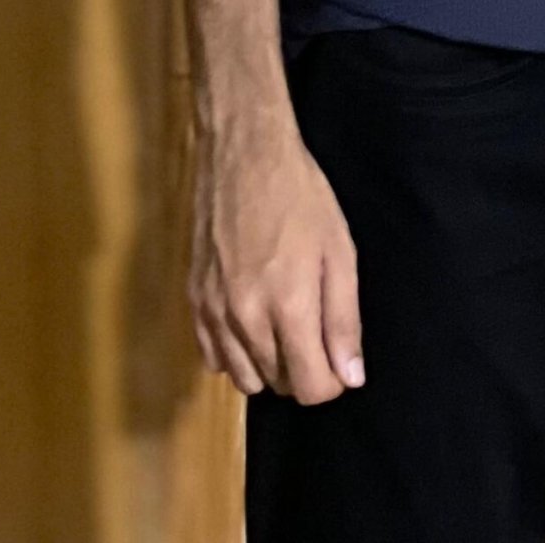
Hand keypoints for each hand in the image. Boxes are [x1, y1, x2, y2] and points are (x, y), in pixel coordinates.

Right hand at [188, 108, 363, 402]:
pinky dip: (236, 353)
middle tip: (315, 325)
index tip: (339, 357)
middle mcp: (245, 320)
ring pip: (244, 379)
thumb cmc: (302, 197)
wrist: (245, 155)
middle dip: (304, 368)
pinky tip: (253, 319)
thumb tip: (350, 377)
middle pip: (278, 385)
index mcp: (288, 307)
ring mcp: (213, 313)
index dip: (332, 381)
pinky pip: (214, 357)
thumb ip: (344, 320)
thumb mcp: (340, 251)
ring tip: (285, 323)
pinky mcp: (194, 301)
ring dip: (270, 365)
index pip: (310, 388)